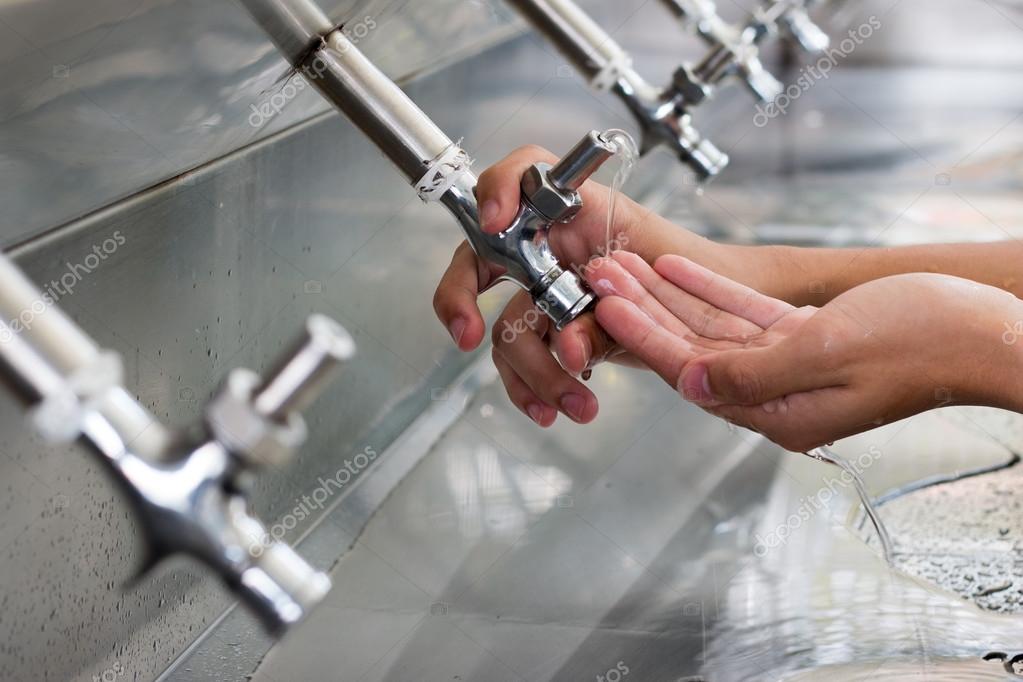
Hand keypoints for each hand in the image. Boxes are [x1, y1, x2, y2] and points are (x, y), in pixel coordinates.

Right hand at [432, 145, 778, 426]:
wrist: (715, 322)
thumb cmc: (698, 280)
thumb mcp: (668, 280)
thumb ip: (616, 308)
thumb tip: (570, 347)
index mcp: (581, 210)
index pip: (525, 174)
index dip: (500, 188)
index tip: (495, 221)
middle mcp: (552, 245)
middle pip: (480, 258)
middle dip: (461, 297)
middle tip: (468, 332)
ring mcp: (544, 289)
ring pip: (505, 325)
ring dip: (530, 370)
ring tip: (571, 403)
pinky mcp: (550, 330)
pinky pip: (520, 359)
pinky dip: (531, 388)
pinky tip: (552, 409)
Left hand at [587, 252, 1022, 450]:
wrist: (985, 329)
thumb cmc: (922, 343)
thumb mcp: (829, 353)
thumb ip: (752, 373)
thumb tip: (690, 384)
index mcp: (778, 412)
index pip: (691, 371)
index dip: (644, 335)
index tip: (605, 303)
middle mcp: (776, 395)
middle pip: (691, 349)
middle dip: (643, 310)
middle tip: (599, 275)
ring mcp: (790, 366)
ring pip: (711, 327)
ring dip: (667, 295)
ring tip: (625, 265)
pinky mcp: (806, 339)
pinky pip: (745, 313)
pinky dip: (711, 290)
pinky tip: (677, 269)